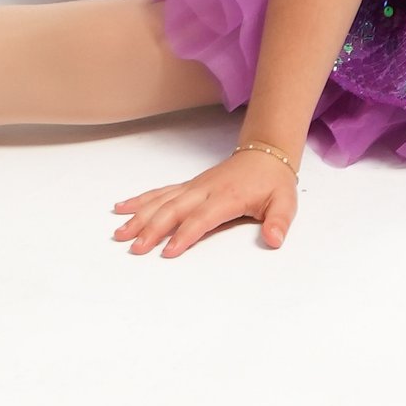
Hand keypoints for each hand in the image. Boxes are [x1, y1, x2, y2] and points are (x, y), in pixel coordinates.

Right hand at [111, 145, 298, 258]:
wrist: (265, 153)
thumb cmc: (273, 182)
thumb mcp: (285, 202)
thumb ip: (279, 221)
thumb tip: (275, 239)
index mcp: (227, 197)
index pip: (202, 218)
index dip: (185, 234)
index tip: (168, 252)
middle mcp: (205, 190)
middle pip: (173, 209)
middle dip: (152, 229)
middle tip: (135, 248)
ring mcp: (193, 186)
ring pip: (161, 201)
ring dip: (139, 216)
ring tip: (120, 232)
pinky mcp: (188, 185)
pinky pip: (160, 192)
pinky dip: (140, 200)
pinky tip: (122, 207)